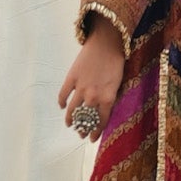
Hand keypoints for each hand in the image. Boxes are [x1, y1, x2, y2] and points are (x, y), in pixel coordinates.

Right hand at [58, 21, 125, 138]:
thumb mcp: (119, 83)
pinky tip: (61, 106)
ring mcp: (80, 87)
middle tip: (81, 133)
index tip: (92, 138)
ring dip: (70, 119)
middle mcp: (93, 96)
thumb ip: (111, 97)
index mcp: (108, 98)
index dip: (96, 132)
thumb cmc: (117, 61)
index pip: (100, 122)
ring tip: (70, 124)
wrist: (106, 42)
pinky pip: (63, 94)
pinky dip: (61, 101)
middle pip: (86, 118)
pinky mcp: (71, 78)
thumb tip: (104, 109)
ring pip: (72, 110)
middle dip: (83, 128)